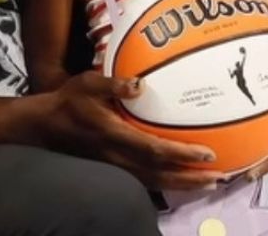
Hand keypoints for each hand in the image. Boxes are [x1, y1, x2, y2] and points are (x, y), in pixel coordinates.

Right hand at [43, 71, 224, 189]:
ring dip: (184, 185)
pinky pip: (146, 181)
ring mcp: (116, 167)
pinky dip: (168, 183)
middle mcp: (118, 156)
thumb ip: (113, 84)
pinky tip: (181, 181)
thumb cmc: (68, 101)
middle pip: (161, 174)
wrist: (45, 126)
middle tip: (221, 177)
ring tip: (209, 183)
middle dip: (192, 178)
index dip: (182, 154)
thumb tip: (141, 83)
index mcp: (114, 134)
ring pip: (155, 182)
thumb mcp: (87, 83)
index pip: (154, 149)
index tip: (208, 154)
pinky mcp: (114, 169)